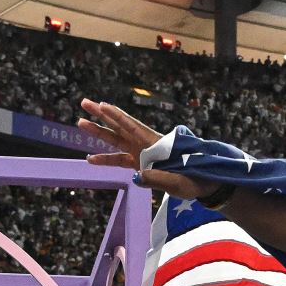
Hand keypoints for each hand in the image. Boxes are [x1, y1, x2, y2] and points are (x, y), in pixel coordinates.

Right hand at [77, 99, 215, 199]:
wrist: (205, 183)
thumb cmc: (193, 180)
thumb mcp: (177, 181)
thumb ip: (156, 179)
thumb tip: (135, 178)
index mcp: (155, 145)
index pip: (132, 127)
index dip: (116, 116)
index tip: (102, 104)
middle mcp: (146, 144)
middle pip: (120, 126)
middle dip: (101, 115)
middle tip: (84, 102)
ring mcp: (142, 153)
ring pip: (116, 140)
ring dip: (99, 132)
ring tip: (80, 123)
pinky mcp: (141, 164)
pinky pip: (120, 159)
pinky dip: (106, 158)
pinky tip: (91, 159)